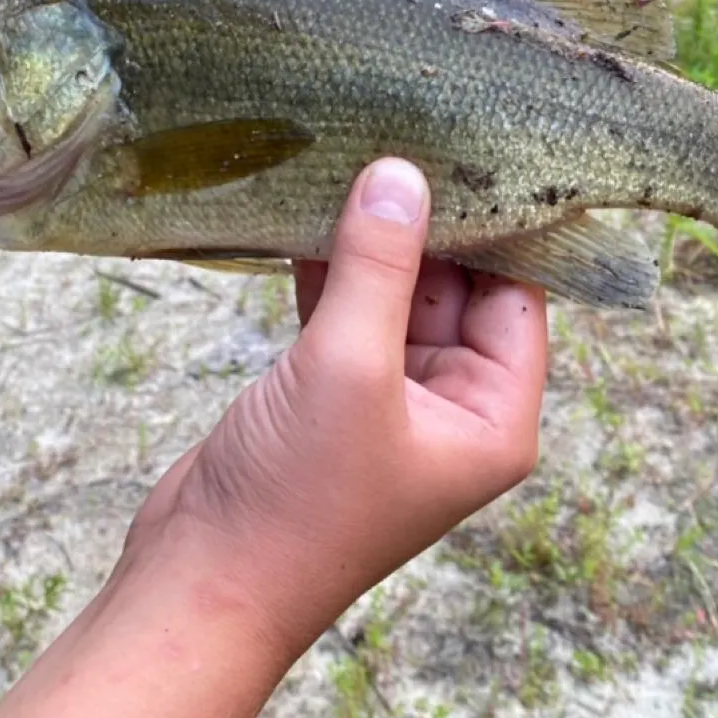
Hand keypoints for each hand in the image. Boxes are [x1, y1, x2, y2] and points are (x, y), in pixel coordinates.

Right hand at [128, 157, 548, 657]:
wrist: (201, 583)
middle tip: (401, 134)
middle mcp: (450, 409)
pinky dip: (326, 271)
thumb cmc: (295, 500)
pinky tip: (304, 213)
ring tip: (349, 159)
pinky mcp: (326, 395)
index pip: (516, 297)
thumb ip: (379, 265)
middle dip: (425, 224)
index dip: (498, 227)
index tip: (474, 148)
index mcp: (491, 418)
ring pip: (392, 298)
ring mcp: (385, 401)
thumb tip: (402, 173)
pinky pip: (343, 314)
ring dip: (369, 243)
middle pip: (454, 291)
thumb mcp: (347, 366)